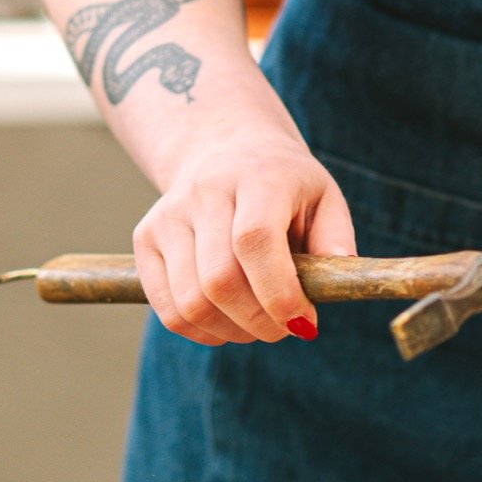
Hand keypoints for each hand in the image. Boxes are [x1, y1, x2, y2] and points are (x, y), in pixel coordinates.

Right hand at [134, 103, 355, 344]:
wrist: (225, 148)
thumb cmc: (284, 184)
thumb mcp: (323, 197)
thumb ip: (334, 238)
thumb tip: (336, 279)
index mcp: (257, 177)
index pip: (255, 240)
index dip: (278, 293)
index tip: (303, 323)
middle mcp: (205, 191)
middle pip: (220, 280)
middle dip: (259, 322)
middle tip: (284, 329)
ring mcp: (168, 215)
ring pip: (190, 301)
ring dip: (230, 332)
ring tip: (257, 325)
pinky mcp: (145, 239)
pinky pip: (167, 309)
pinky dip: (200, 331)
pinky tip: (227, 323)